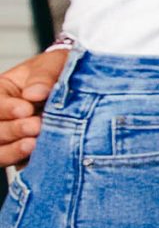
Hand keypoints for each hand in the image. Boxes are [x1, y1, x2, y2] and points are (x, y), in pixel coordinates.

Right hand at [0, 47, 64, 168]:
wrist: (81, 87)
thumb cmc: (59, 72)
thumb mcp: (53, 65)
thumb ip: (43, 76)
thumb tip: (35, 93)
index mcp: (2, 91)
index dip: (7, 108)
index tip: (26, 109)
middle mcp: (2, 116)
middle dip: (13, 129)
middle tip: (36, 126)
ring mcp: (10, 136)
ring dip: (13, 150)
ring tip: (33, 145)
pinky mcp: (22, 153)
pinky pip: (15, 162)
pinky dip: (23, 162)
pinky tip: (35, 160)